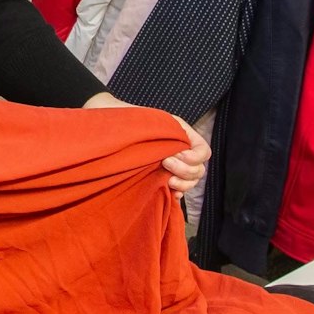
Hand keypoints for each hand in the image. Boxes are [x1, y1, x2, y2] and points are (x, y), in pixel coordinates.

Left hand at [83, 93, 212, 194]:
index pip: (204, 151)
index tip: (175, 155)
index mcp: (183, 136)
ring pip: (191, 182)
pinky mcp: (163, 178)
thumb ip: (170, 132)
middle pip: (199, 169)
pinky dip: (177, 193)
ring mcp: (174, 167)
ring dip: (182, 183)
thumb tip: (179, 151)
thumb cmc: (129, 120)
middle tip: (164, 163)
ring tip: (167, 180)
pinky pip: (179, 190)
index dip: (194, 157)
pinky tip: (169, 192)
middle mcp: (182, 152)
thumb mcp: (152, 120)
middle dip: (184, 170)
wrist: (109, 129)